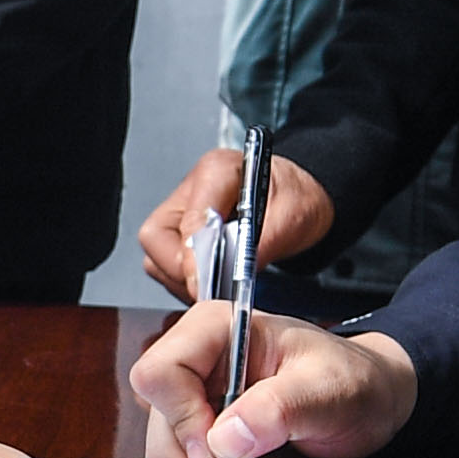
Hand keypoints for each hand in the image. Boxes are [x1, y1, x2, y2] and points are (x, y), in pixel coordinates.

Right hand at [129, 144, 340, 302]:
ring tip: (220, 282)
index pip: (189, 220)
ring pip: (156, 256)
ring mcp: (181, 211)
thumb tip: (234, 276)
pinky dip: (187, 280)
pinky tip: (215, 278)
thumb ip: (261, 244)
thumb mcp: (293, 216)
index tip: (204, 285)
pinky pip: (166, 265)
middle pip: (155, 238)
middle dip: (181, 269)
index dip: (195, 257)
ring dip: (184, 278)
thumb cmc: (297, 196)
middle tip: (214, 285)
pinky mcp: (181, 232)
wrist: (303, 194)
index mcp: (216, 171)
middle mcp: (191, 189)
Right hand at [133, 303, 417, 457]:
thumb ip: (279, 408)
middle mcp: (197, 371)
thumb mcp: (329, 388)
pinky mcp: (213, 448)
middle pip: (166, 437)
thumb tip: (223, 442)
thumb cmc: (354, 379)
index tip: (222, 457)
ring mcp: (201, 412)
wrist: (376, 405)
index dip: (183, 422)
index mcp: (214, 333)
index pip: (158, 376)